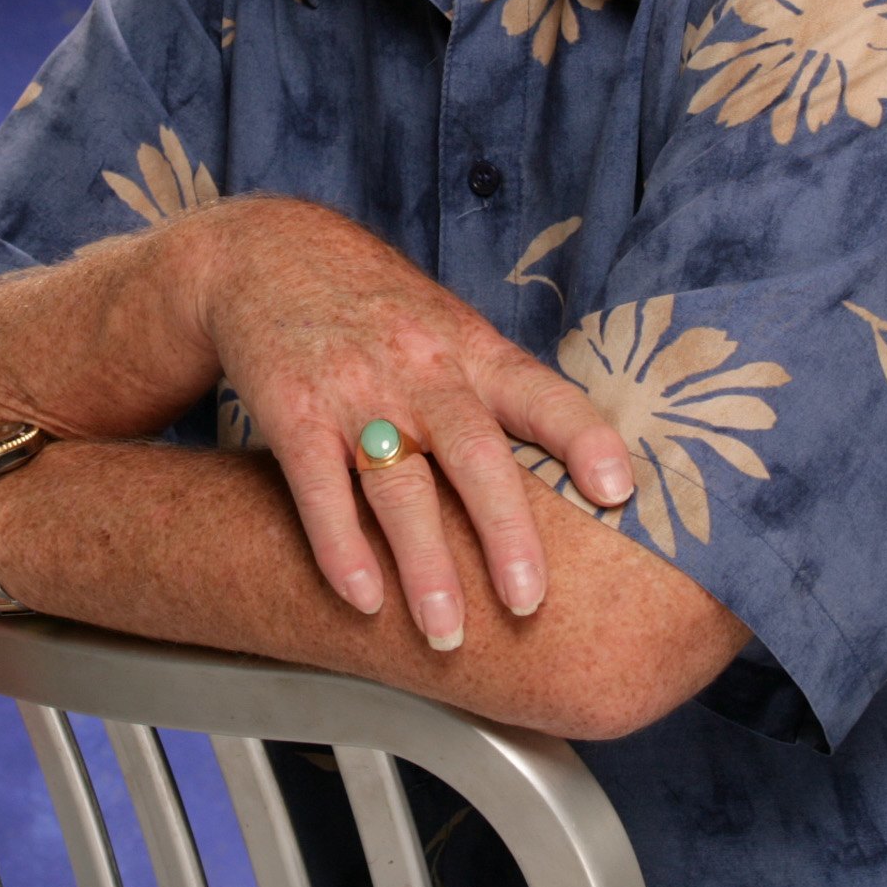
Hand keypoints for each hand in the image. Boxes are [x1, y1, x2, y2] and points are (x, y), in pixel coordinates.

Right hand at [183, 200, 634, 649]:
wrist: (267, 252)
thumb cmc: (380, 307)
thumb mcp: (450, 326)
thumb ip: (501, 394)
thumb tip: (588, 472)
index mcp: (471, 348)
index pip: (540, 392)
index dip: (583, 439)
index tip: (619, 491)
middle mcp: (419, 367)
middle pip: (472, 450)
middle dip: (504, 531)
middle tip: (528, 603)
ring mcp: (353, 389)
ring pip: (396, 483)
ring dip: (423, 564)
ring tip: (447, 635)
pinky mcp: (291, 408)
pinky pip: (318, 486)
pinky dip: (341, 547)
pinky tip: (364, 599)